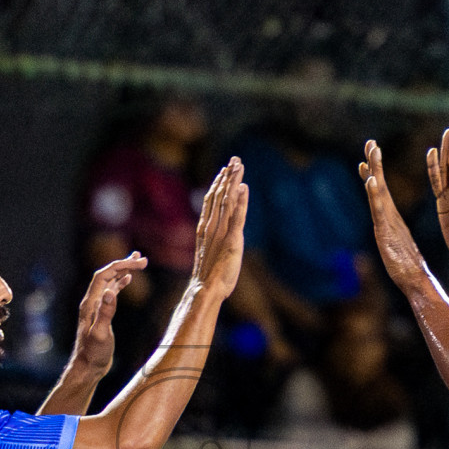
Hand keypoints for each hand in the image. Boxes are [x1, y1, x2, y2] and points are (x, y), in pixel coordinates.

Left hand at [71, 252, 147, 374]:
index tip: (138, 263)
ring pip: (109, 281)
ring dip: (123, 270)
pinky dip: (120, 283)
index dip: (120, 266)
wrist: (88, 367)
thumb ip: (105, 313)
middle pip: (106, 274)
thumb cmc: (93, 353)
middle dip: (123, 264)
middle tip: (143, 258)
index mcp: (90, 303)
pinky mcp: (101, 313)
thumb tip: (110, 292)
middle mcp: (91, 301)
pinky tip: (128, 279)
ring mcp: (96, 306)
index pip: (104, 276)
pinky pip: (111, 291)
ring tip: (138, 262)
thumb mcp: (100, 334)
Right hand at [191, 157, 248, 294]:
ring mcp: (221, 232)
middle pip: (219, 195)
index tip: (224, 170)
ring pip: (226, 200)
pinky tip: (243, 187)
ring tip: (238, 166)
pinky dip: (240, 201)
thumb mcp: (211, 254)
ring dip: (233, 182)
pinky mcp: (232, 239)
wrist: (205, 289)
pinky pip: (237, 216)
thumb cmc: (209, 277)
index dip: (218, 183)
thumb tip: (218, 235)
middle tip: (234, 160)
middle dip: (227, 176)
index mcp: (205, 228)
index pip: (211, 200)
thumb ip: (214, 241)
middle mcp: (211, 226)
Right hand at [359, 140, 427, 292]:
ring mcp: (384, 224)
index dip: (376, 171)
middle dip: (373, 164)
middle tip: (370, 143)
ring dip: (373, 173)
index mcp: (392, 217)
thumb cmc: (408, 267)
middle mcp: (386, 218)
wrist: (412, 281)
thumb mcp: (403, 245)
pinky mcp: (385, 233)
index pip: (382, 189)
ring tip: (369, 155)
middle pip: (378, 186)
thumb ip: (396, 233)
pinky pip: (380, 210)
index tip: (371, 154)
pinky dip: (375, 195)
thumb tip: (390, 227)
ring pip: (377, 194)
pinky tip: (372, 181)